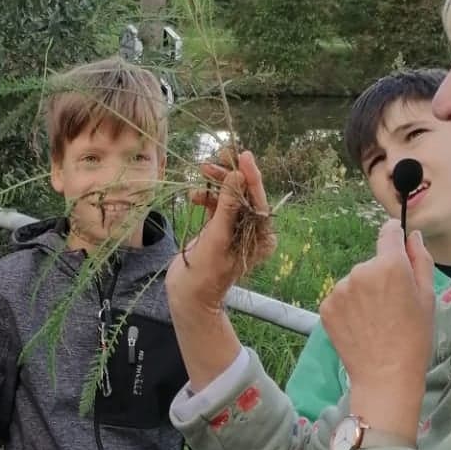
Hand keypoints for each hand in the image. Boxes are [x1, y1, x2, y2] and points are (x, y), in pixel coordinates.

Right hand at [166, 149, 276, 314]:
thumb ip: (228, 206)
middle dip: (229, 177)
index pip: (259, 199)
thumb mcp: (218, 236)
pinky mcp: (219, 229)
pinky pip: (216, 206)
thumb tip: (237, 176)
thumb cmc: (206, 271)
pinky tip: (194, 196)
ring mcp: (235, 229)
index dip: (250, 176)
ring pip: (228, 197)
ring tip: (201, 171)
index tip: (243, 155)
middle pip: (243, 195)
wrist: (189, 294)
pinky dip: (206, 197)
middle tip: (215, 159)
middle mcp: (253, 231)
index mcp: (262, 236)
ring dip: (214, 185)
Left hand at [319, 220, 434, 439]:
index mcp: (389, 264)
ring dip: (364, 294)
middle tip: (393, 307)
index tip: (398, 249)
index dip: (395, 238)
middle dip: (382, 276)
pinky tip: (361, 327)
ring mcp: (339, 289)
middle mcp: (360, 271)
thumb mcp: (427, 296)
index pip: (388, 233)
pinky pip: (341, 299)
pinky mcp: (326, 306)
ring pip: (355, 282)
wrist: (385, 376)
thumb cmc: (414, 338)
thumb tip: (411, 235)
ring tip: (376, 321)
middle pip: (372, 263)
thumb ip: (420, 259)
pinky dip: (349, 309)